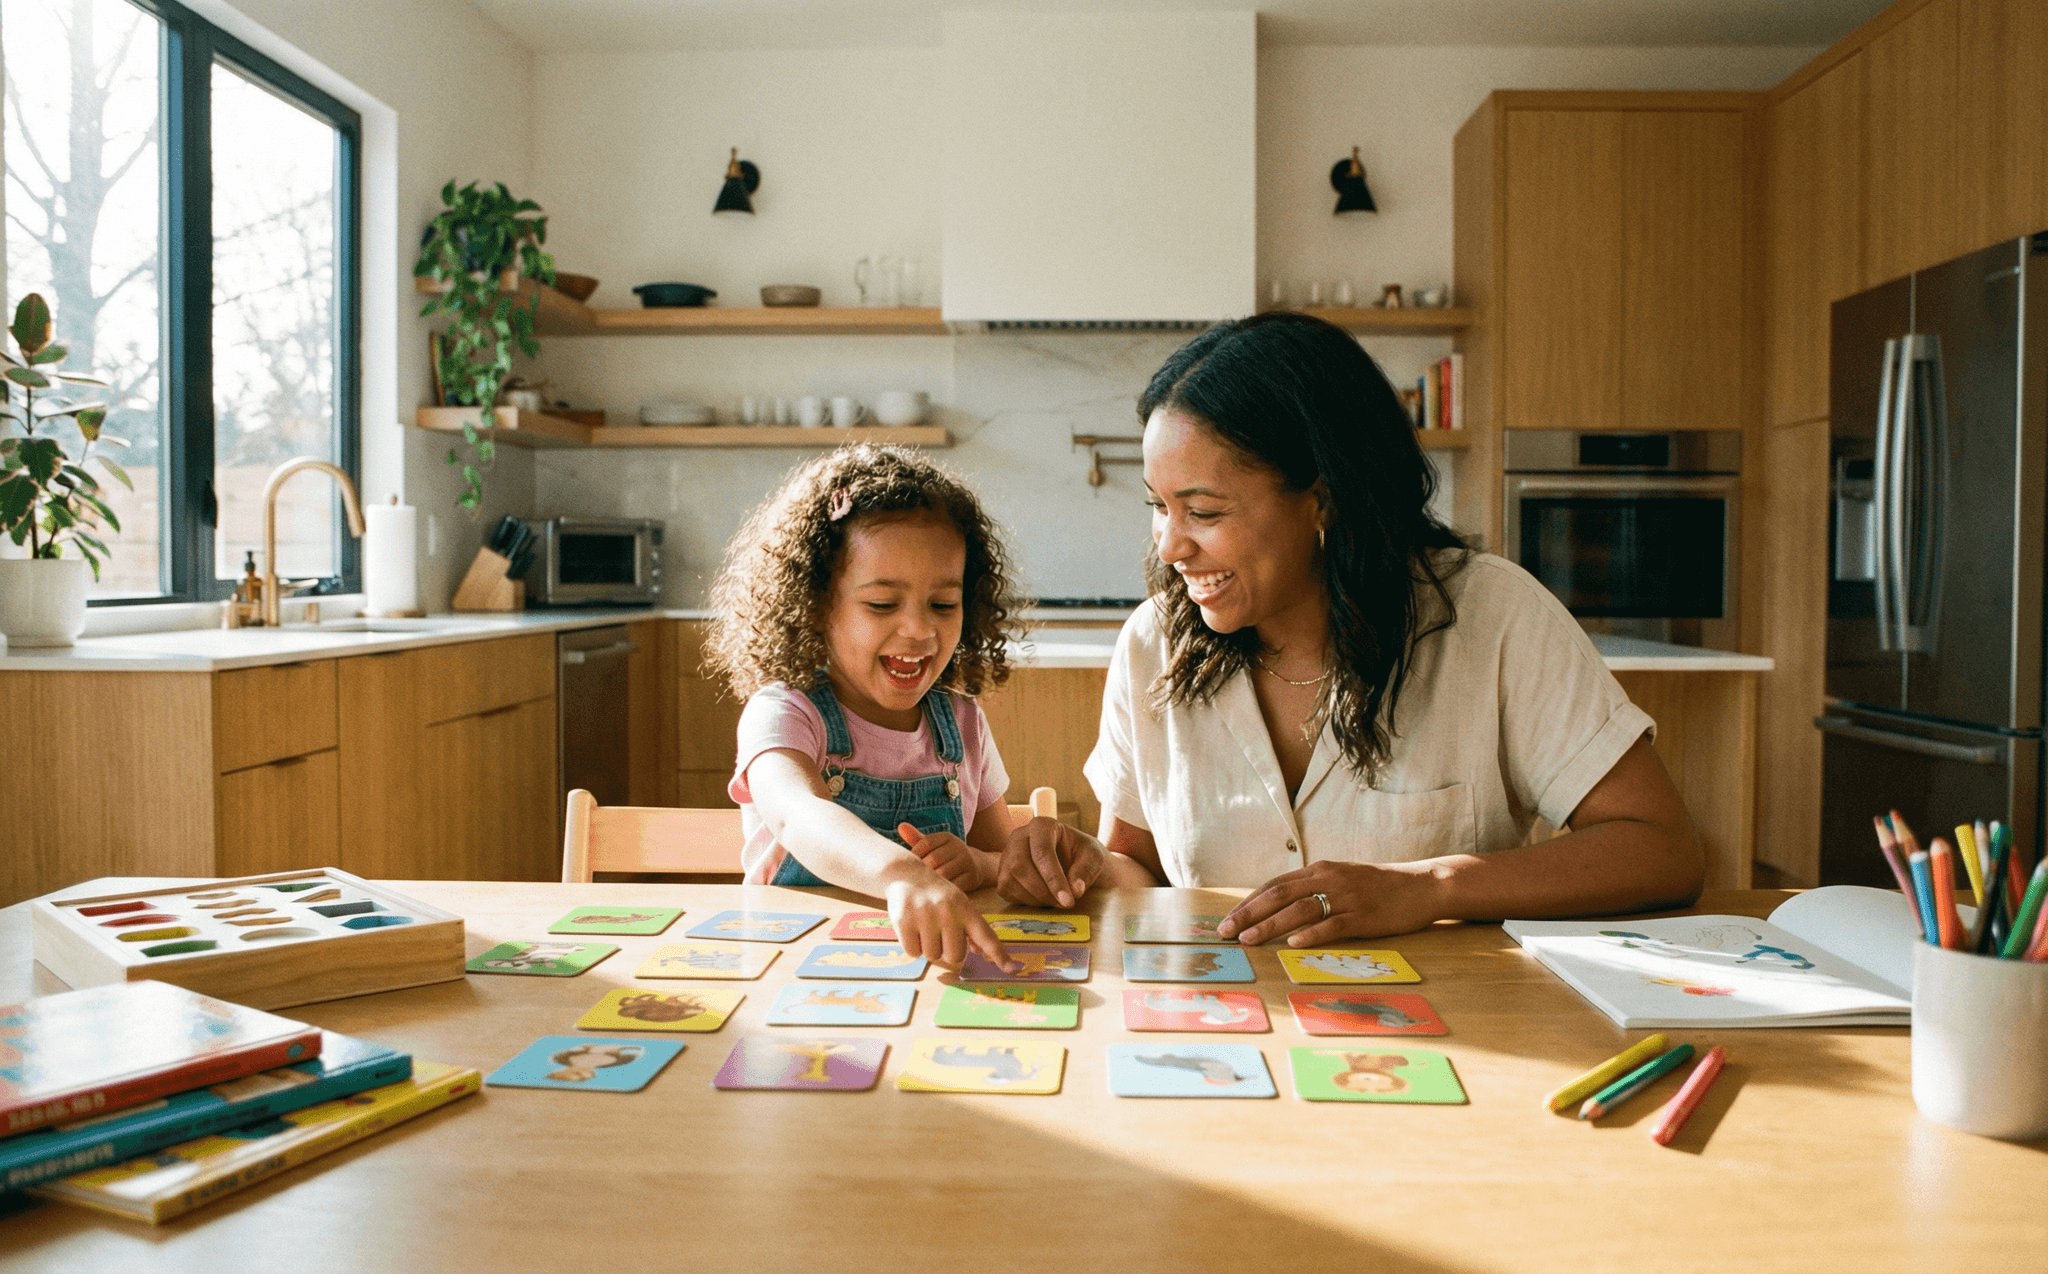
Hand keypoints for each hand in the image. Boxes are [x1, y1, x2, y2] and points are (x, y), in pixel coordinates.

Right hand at [884, 869, 1013, 972]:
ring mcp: (926, 915)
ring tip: (924, 926)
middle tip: (939, 932)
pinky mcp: (904, 920)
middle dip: (946, 950)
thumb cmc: (938, 896)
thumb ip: (971, 929)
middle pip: (955, 956)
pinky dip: (912, 946)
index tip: (1013, 969)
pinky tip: (911, 927)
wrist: (906, 874)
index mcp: (966, 909)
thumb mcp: (958, 905)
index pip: (986, 936)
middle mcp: (949, 911)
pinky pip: (913, 952)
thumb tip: (981, 953)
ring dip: (928, 947)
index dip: (1000, 954)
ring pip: (932, 956)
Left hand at [899, 822, 988, 891]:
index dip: (914, 854)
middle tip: (913, 879)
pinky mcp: (972, 876)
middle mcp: (959, 847)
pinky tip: (936, 892)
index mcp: (947, 837)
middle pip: (934, 859)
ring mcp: (967, 862)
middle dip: (922, 870)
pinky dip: (944, 889)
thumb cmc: (945, 856)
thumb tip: (901, 826)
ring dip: (931, 881)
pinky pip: (954, 885)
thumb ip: (917, 839)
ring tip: (922, 887)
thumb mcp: (933, 846)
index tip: (908, 865)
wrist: (975, 865)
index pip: (926, 842)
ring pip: (944, 873)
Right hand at [996, 817, 1106, 909]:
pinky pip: (1007, 891)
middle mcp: (1019, 836)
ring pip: (1011, 880)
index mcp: (1041, 825)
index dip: (1054, 879)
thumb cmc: (1082, 855)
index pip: (1041, 851)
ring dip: (1036, 898)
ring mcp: (1007, 855)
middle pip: (1020, 866)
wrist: (1072, 862)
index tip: (1068, 901)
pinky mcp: (1002, 873)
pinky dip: (1026, 901)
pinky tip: (1044, 899)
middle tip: (1064, 905)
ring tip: (1058, 901)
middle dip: (1043, 891)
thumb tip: (1074, 890)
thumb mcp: (1093, 858)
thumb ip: (1086, 871)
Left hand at [1217, 859, 1446, 945]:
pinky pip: (1333, 925)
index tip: (1227, 919)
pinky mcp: (1364, 916)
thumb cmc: (1377, 887)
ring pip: (1300, 910)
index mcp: (1319, 870)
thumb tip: (1279, 908)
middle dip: (1248, 914)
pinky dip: (1311, 934)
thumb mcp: (1340, 880)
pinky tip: (1293, 944)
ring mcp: (1347, 897)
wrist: (1421, 885)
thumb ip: (1312, 890)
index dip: (1248, 902)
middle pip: (1279, 895)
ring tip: (1248, 940)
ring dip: (1270, 925)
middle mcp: (1329, 879)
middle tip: (1225, 932)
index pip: (1274, 885)